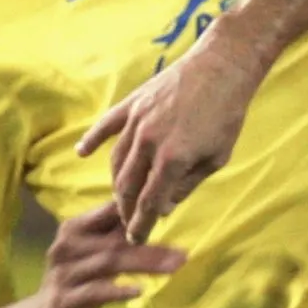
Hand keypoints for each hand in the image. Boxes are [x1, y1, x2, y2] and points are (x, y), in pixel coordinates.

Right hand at [20, 202, 185, 307]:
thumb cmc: (78, 281)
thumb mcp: (95, 254)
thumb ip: (118, 235)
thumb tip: (158, 212)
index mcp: (75, 229)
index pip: (109, 211)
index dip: (140, 210)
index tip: (172, 211)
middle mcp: (67, 246)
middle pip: (115, 241)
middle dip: (152, 246)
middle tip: (183, 254)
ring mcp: (64, 273)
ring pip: (109, 264)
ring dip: (144, 264)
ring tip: (173, 268)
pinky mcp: (64, 300)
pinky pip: (95, 292)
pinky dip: (117, 291)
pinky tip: (139, 292)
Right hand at [77, 39, 262, 242]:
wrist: (222, 68)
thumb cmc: (226, 116)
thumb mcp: (216, 158)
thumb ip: (187, 184)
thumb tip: (165, 207)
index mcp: (172, 160)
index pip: (149, 203)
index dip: (141, 225)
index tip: (135, 239)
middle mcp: (149, 142)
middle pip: (127, 186)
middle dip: (126, 209)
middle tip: (128, 222)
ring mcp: (137, 121)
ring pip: (116, 161)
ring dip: (116, 183)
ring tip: (120, 197)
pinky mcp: (132, 103)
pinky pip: (106, 125)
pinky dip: (92, 139)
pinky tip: (82, 152)